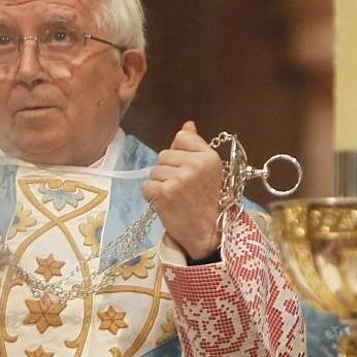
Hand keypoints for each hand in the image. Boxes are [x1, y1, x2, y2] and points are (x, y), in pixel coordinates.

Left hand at [141, 121, 222, 259]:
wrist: (207, 233)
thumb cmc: (205, 201)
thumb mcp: (208, 171)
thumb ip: (195, 146)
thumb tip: (187, 123)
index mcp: (209, 156)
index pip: (181, 137)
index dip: (179, 153)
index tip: (188, 170)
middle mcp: (196, 165)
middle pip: (164, 154)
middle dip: (168, 170)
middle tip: (182, 189)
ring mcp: (179, 179)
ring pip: (154, 171)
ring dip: (160, 184)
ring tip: (175, 197)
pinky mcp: (163, 193)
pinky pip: (146, 186)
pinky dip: (151, 196)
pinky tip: (166, 204)